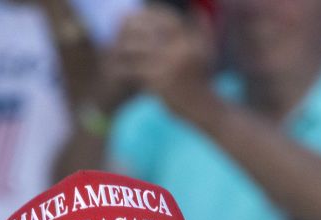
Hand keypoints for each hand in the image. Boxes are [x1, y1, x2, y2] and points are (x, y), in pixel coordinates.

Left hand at [109, 5, 217, 122]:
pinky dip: (124, 69)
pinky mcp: (159, 83)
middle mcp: (181, 49)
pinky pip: (135, 70)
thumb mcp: (206, 51)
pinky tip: (116, 69)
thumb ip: (200, 29)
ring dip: (123, 49)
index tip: (133, 17)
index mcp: (191, 38)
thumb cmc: (203, 80)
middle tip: (117, 31)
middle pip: (148, 31)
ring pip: (138, 50)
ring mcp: (170, 66)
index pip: (165, 18)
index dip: (147, 16)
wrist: (205, 108)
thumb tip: (197, 10)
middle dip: (131, 29)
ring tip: (114, 50)